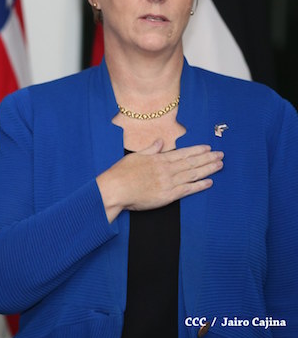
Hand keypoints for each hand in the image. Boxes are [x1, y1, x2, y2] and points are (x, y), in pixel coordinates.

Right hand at [96, 139, 223, 222]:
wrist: (115, 189)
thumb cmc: (121, 173)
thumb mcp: (135, 156)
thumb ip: (151, 149)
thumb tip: (161, 141)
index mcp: (159, 159)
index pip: (183, 153)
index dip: (197, 150)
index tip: (208, 147)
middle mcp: (167, 170)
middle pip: (192, 162)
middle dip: (208, 158)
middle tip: (221, 155)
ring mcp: (168, 183)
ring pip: (193, 174)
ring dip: (208, 169)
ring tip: (219, 165)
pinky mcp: (168, 196)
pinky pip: (187, 190)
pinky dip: (199, 186)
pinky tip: (209, 182)